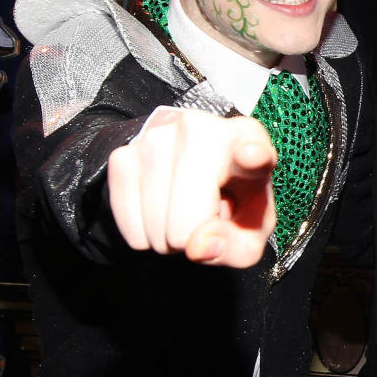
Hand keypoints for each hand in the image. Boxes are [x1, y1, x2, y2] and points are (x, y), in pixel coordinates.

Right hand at [107, 108, 276, 266]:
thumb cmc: (233, 200)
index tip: (253, 156)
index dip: (253, 156)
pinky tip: (158, 213)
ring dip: (166, 237)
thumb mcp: (250, 231)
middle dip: (192, 237)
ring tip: (183, 212)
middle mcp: (202, 128)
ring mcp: (157, 136)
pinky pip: (128, 219)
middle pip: (190, 215)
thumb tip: (198, 247)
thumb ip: (236, 248)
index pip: (253, 150)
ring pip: (156, 221)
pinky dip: (142, 233)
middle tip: (204, 220)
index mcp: (248, 140)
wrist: (193, 176)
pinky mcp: (124, 153)